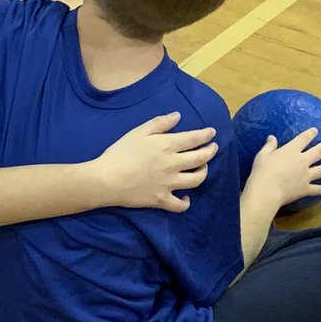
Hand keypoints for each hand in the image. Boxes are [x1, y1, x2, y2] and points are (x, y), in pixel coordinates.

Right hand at [97, 113, 217, 211]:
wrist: (107, 179)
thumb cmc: (120, 152)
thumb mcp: (138, 132)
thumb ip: (159, 123)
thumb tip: (178, 116)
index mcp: (167, 145)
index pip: (194, 138)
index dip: (206, 135)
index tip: (212, 133)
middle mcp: (173, 164)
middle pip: (201, 158)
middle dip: (210, 151)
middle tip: (213, 148)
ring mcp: (169, 184)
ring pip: (197, 180)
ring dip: (203, 172)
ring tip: (202, 168)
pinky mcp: (161, 199)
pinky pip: (180, 205)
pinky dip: (186, 202)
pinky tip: (186, 198)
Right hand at [245, 128, 320, 210]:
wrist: (267, 190)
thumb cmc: (262, 171)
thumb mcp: (262, 155)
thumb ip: (269, 146)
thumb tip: (272, 137)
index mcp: (291, 151)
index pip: (304, 139)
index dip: (311, 133)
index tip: (315, 130)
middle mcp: (302, 161)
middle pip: (318, 152)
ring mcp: (306, 176)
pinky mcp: (305, 189)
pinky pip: (317, 189)